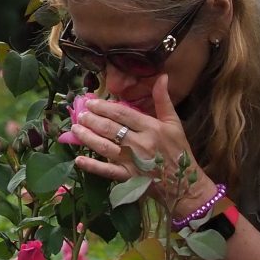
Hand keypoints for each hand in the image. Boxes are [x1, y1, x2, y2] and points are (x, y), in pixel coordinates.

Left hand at [67, 75, 215, 215]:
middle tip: (80, 114)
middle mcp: (140, 143)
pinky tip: (79, 159)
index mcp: (151, 128)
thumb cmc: (178, 150)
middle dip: (92, 120)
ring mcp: (133, 161)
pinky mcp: (129, 178)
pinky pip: (107, 171)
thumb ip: (164, 100)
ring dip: (88, 137)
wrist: (185, 183)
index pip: (123, 114)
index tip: (91, 102)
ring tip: (75, 129)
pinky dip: (92, 166)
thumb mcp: (174, 123)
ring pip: (105, 147)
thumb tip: (162, 76)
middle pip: (110, 129)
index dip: (105, 107)